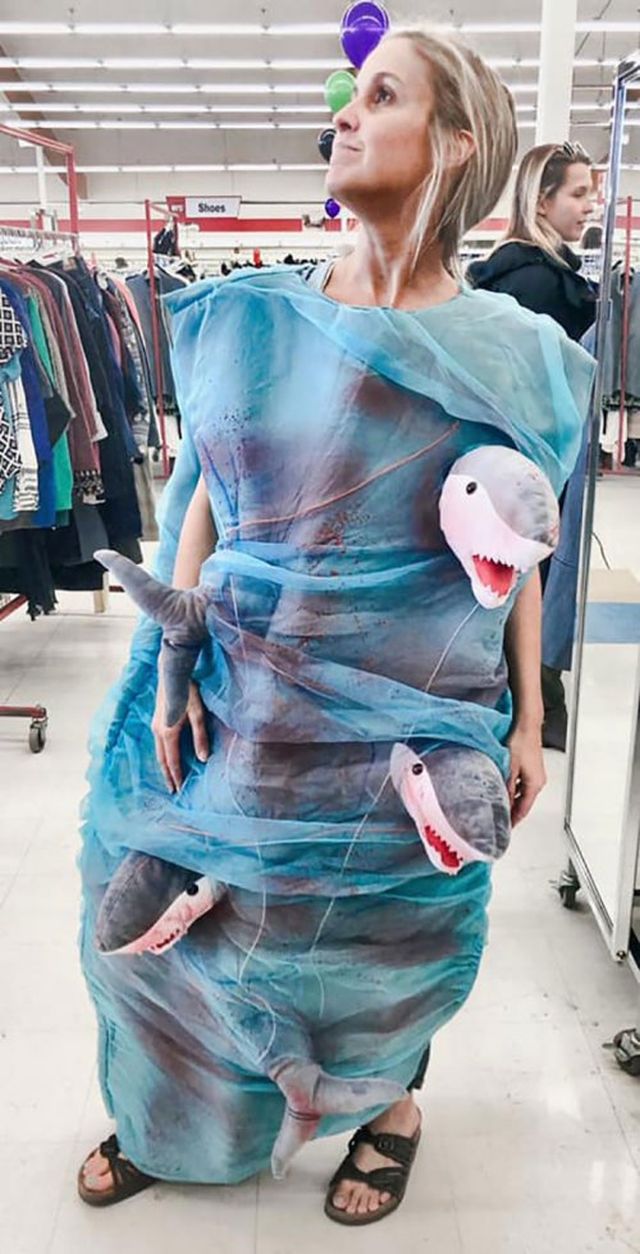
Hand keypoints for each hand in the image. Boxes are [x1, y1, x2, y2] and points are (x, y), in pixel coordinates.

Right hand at [152, 676, 209, 792]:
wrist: (172, 672)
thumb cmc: (188, 692)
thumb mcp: (198, 714)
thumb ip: (200, 737)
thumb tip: (203, 759)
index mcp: (168, 733)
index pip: (173, 761)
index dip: (177, 776)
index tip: (180, 790)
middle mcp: (158, 731)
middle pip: (162, 759)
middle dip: (168, 775)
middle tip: (173, 790)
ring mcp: (155, 725)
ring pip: (159, 752)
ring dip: (164, 766)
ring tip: (170, 777)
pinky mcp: (157, 720)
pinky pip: (158, 744)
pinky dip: (163, 755)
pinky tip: (168, 756)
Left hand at [507, 722, 545, 826]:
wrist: (527, 726)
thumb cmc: (520, 742)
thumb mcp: (510, 768)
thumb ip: (506, 787)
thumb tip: (502, 801)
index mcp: (535, 784)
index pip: (524, 809)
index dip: (514, 820)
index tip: (506, 828)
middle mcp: (539, 781)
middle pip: (524, 803)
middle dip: (513, 812)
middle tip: (501, 819)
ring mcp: (537, 774)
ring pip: (524, 794)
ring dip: (513, 800)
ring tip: (502, 806)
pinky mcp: (533, 768)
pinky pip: (524, 785)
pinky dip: (515, 790)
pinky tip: (505, 789)